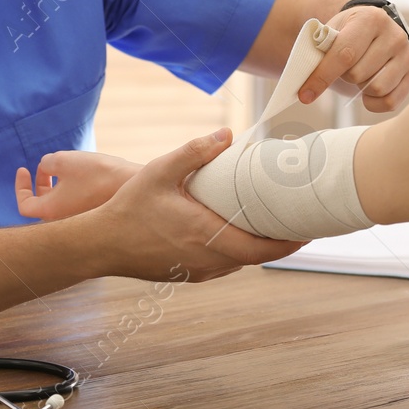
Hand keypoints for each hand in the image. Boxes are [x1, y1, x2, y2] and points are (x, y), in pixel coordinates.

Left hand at [16, 151, 140, 220]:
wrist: (137, 186)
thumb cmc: (99, 174)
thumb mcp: (64, 160)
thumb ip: (47, 163)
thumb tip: (47, 167)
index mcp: (51, 213)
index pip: (24, 206)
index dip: (20, 187)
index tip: (25, 169)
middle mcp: (64, 223)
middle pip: (42, 205)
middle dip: (41, 184)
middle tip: (47, 167)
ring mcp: (80, 222)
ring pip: (60, 205)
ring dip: (58, 186)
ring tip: (69, 166)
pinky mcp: (95, 218)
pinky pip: (76, 206)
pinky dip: (74, 191)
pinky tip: (87, 174)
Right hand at [85, 128, 306, 282]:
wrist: (100, 244)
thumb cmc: (130, 207)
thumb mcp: (160, 171)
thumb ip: (195, 152)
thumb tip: (227, 134)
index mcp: (207, 236)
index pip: (260, 249)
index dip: (288, 243)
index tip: (307, 231)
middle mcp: (207, 260)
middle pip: (256, 258)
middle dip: (279, 243)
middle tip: (296, 223)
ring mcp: (197, 271)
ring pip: (239, 263)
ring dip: (257, 248)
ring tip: (270, 225)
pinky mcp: (187, 274)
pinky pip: (222, 265)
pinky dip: (236, 252)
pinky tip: (234, 234)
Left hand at [298, 3, 408, 112]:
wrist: (372, 27)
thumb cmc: (346, 33)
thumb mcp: (331, 33)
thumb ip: (318, 54)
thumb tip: (304, 91)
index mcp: (370, 19)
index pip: (344, 55)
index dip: (321, 77)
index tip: (304, 95)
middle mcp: (394, 35)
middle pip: (358, 75)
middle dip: (343, 76)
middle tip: (343, 67)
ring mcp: (407, 55)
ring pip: (376, 89)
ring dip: (359, 88)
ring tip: (357, 75)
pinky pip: (390, 102)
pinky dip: (373, 103)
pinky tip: (366, 91)